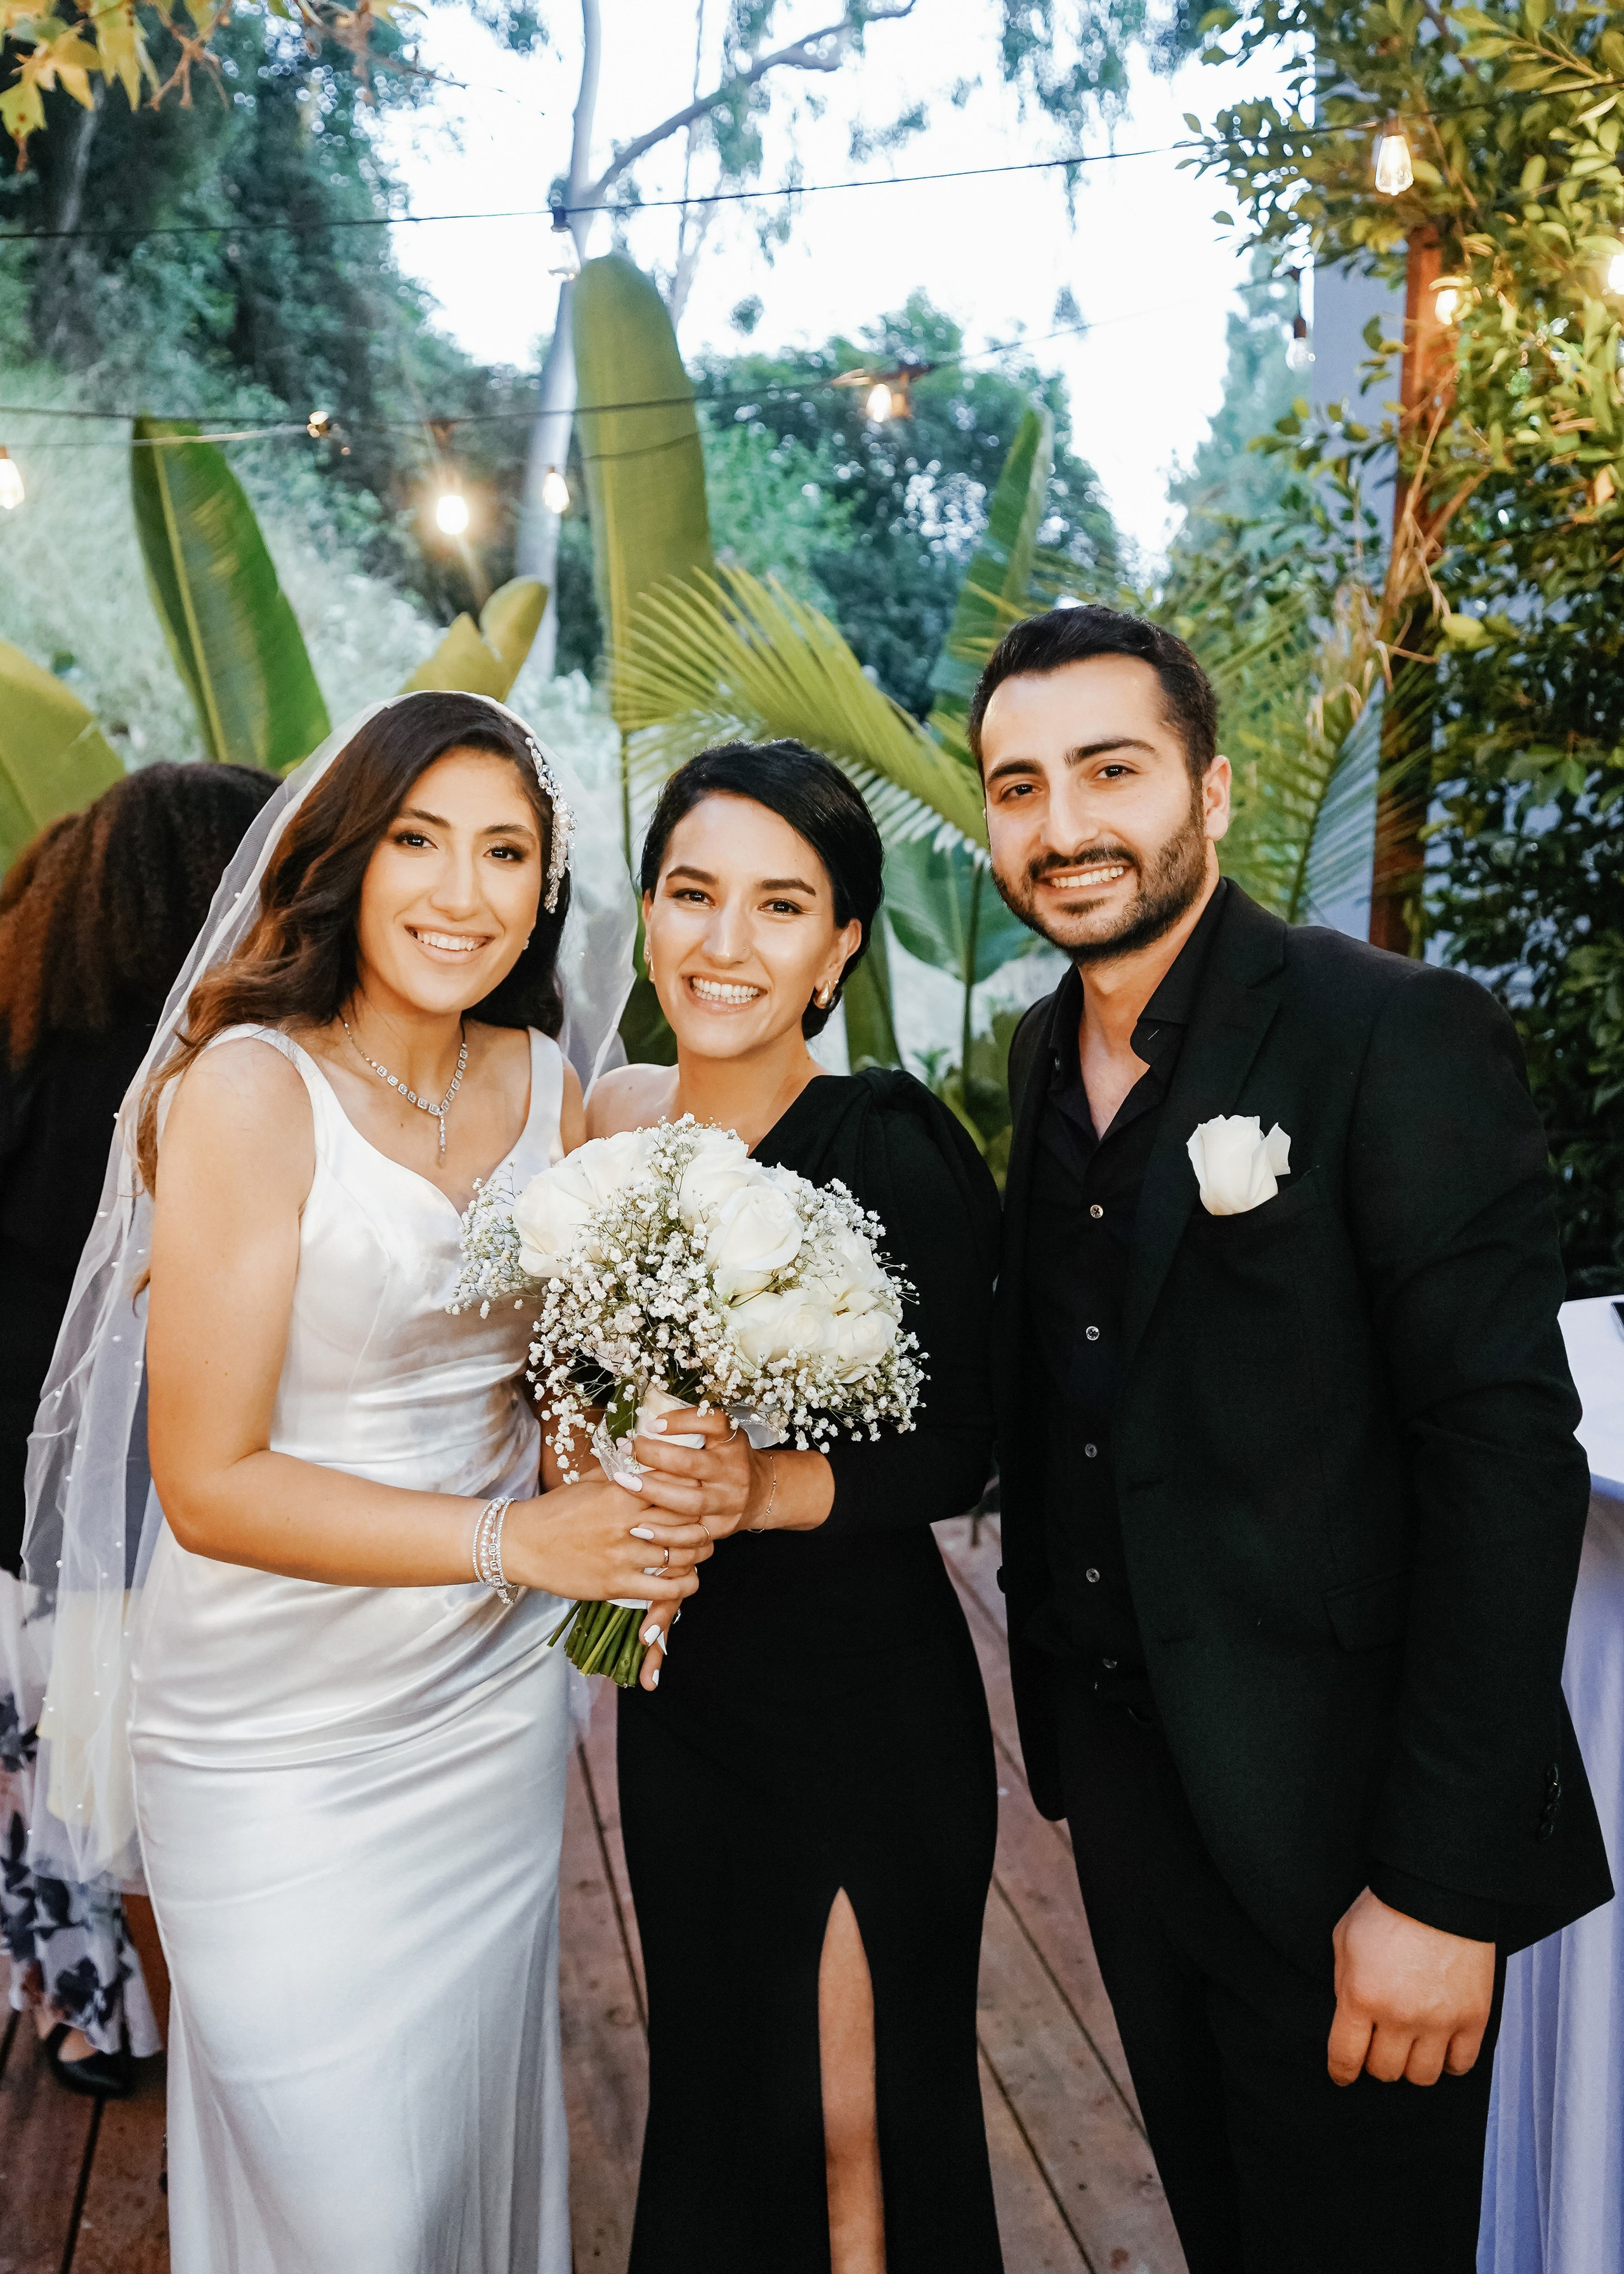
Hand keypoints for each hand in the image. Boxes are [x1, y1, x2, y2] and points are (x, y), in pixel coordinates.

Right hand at [501, 1475, 709, 1607]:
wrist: (521, 1544)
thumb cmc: (555, 1510)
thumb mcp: (588, 1482)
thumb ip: (619, 1472)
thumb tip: (640, 1452)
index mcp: (621, 1493)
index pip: (674, 1485)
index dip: (693, 1489)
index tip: (700, 1492)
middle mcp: (626, 1523)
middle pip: (686, 1520)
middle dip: (703, 1522)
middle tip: (708, 1524)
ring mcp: (622, 1555)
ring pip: (681, 1554)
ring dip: (698, 1553)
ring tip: (702, 1551)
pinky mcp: (616, 1584)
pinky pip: (664, 1588)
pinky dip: (683, 1585)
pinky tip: (687, 1579)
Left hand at [626, 1406, 768, 1539]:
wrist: (760, 1493)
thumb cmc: (728, 1459)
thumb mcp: (721, 1437)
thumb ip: (693, 1430)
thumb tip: (645, 1423)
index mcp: (732, 1443)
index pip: (713, 1423)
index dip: (682, 1421)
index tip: (652, 1424)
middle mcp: (732, 1472)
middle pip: (692, 1464)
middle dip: (654, 1456)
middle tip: (626, 1449)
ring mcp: (727, 1503)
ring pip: (689, 1501)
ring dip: (653, 1492)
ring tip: (625, 1483)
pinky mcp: (720, 1528)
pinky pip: (690, 1535)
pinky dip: (664, 1534)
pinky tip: (639, 1528)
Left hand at [1327, 1886, 1494, 2086]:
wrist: (1438, 1890)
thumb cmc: (1387, 1909)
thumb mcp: (1344, 1940)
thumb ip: (1343, 1985)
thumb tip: (1347, 2020)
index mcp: (1362, 1996)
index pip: (1346, 2057)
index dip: (1341, 2071)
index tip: (1342, 2074)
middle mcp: (1400, 2016)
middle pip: (1385, 2071)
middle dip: (1376, 2062)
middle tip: (1379, 2046)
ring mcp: (1440, 2020)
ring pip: (1422, 2076)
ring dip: (1412, 2065)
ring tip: (1410, 2046)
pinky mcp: (1473, 2018)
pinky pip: (1461, 2065)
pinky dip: (1449, 2062)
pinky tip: (1441, 2046)